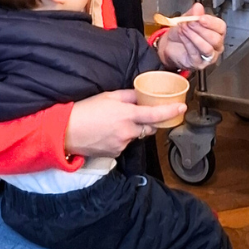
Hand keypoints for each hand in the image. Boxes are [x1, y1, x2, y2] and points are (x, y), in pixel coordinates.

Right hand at [63, 89, 184, 158]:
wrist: (66, 131)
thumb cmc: (85, 110)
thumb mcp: (108, 96)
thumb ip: (129, 96)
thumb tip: (142, 94)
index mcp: (127, 115)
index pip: (155, 114)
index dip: (170, 111)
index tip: (181, 108)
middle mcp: (127, 131)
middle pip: (149, 128)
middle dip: (149, 121)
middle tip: (142, 112)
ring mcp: (122, 144)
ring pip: (136, 136)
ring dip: (133, 129)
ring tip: (115, 121)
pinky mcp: (115, 153)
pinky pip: (125, 144)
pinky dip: (122, 137)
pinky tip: (109, 131)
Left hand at [156, 4, 225, 71]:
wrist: (169, 44)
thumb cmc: (182, 32)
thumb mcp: (187, 18)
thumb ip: (194, 13)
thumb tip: (198, 7)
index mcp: (216, 32)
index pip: (221, 27)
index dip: (212, 22)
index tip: (201, 18)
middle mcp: (215, 46)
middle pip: (216, 39)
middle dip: (201, 29)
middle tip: (190, 23)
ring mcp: (208, 56)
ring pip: (207, 48)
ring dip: (194, 36)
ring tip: (184, 28)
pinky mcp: (198, 64)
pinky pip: (195, 54)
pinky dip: (187, 43)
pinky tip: (182, 35)